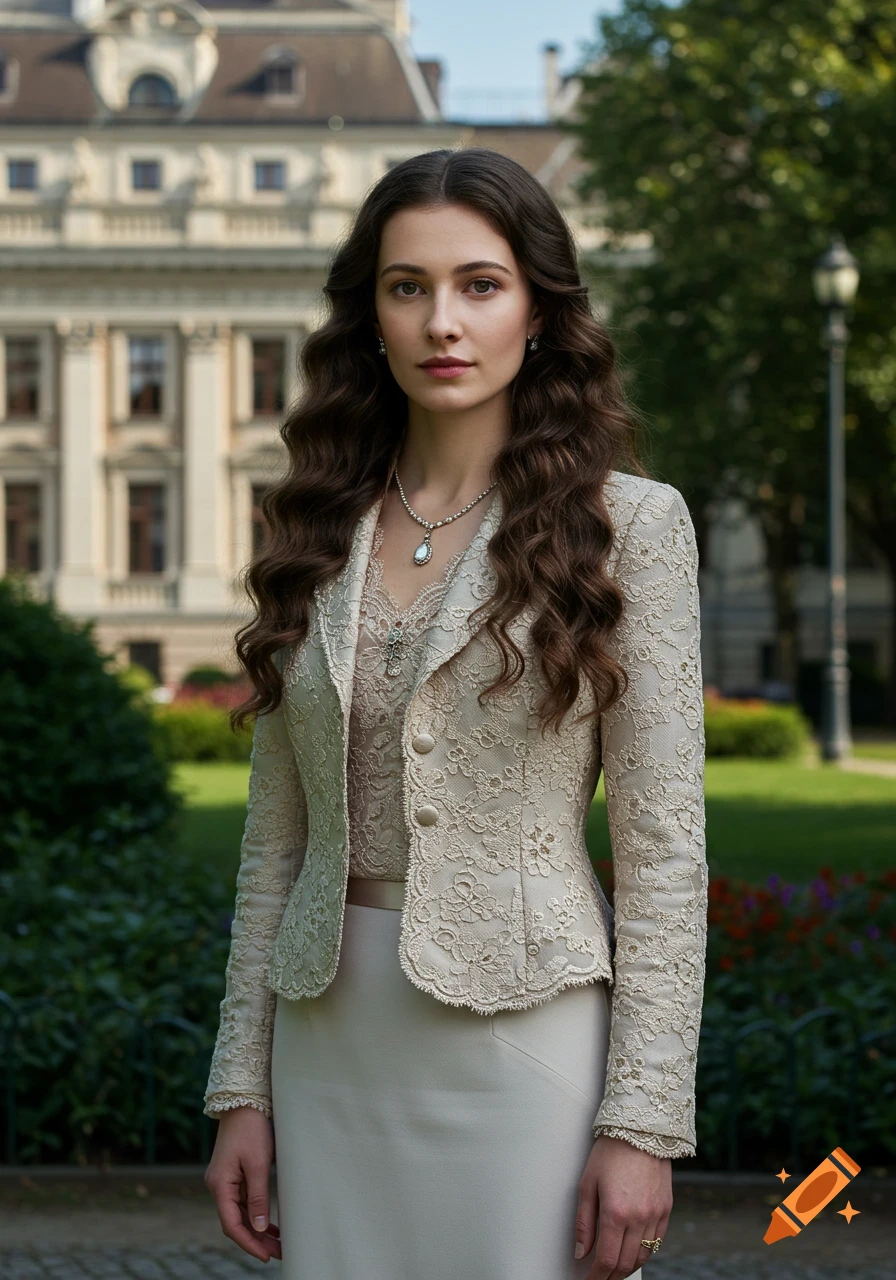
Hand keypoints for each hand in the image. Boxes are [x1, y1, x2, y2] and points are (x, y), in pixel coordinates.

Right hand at [204, 1106, 281, 1262]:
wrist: (244, 1101)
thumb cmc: (252, 1130)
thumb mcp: (257, 1164)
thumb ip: (257, 1197)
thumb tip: (258, 1228)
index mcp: (219, 1185)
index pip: (232, 1224)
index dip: (249, 1243)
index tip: (266, 1256)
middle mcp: (218, 1186)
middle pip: (235, 1221)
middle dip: (255, 1239)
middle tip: (278, 1253)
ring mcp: (225, 1180)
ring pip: (240, 1213)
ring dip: (257, 1228)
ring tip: (278, 1243)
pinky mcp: (234, 1174)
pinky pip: (243, 1201)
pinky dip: (256, 1213)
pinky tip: (269, 1224)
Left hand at [574, 1134, 672, 1277]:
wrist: (641, 1130)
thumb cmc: (609, 1153)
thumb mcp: (587, 1184)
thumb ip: (584, 1222)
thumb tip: (581, 1252)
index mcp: (616, 1212)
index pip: (607, 1260)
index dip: (596, 1277)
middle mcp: (639, 1218)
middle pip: (625, 1264)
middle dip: (610, 1276)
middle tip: (599, 1278)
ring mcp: (655, 1215)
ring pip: (643, 1257)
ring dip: (627, 1268)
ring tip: (614, 1269)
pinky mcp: (666, 1210)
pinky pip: (656, 1243)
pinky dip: (644, 1253)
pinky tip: (632, 1252)